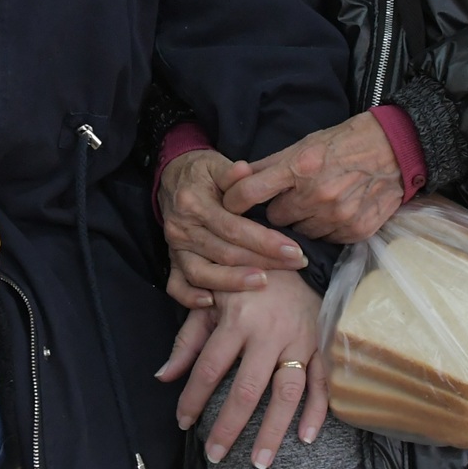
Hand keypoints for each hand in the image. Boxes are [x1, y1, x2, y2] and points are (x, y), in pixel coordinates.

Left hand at [156, 272, 326, 468]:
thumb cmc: (242, 281)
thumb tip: (164, 377)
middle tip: (216, 455)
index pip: (210, 368)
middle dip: (229, 426)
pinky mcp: (321, 343)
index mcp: (237, 319)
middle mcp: (269, 332)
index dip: (193, 398)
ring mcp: (299, 339)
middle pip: (247, 388)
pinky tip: (306, 437)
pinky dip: (318, 411)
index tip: (183, 423)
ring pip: (287, 391)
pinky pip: (323, 381)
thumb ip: (188, 340)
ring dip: (273, 429)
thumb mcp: (209, 300)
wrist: (289, 253)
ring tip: (260, 461)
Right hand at [160, 150, 307, 306]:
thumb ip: (231, 173)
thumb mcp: (216, 165)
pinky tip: (213, 303)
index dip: (265, 241)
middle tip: (295, 265)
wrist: (173, 176)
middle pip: (224, 253)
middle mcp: (182, 228)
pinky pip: (176, 285)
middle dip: (263, 262)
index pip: (233, 228)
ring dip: (234, 282)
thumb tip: (244, 170)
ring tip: (264, 282)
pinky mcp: (172, 260)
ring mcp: (175, 248)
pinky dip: (191, 298)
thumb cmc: (202, 172)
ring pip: (202, 273)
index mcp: (194, 204)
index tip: (294, 250)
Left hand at [223, 113, 403, 242]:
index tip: (230, 206)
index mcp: (298, 167)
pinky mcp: (356, 231)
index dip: (234, 202)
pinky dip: (328, 228)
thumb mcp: (304, 143)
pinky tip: (338, 211)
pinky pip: (327, 239)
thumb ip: (271, 164)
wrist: (394, 149)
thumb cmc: (344, 142)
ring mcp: (337, 216)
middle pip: (275, 218)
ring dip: (304, 221)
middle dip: (280, 209)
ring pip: (300, 233)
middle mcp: (316, 194)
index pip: (249, 193)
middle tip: (294, 197)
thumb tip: (237, 177)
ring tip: (320, 202)